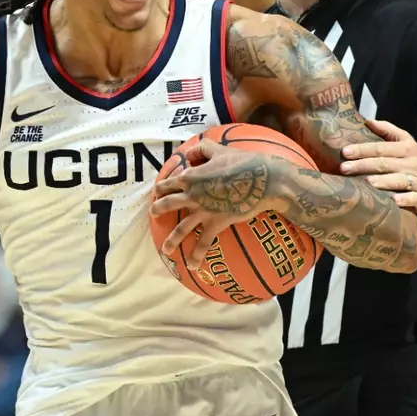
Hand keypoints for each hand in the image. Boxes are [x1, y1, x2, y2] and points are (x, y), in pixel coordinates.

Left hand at [149, 140, 282, 271]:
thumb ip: (201, 149)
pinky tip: (193, 266)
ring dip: (171, 240)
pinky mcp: (216, 223)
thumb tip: (189, 154)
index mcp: (190, 176)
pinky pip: (204, 242)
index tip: (157, 192)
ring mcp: (203, 211)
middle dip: (157, 209)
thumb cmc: (244, 162)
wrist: (263, 180)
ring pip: (181, 228)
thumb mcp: (220, 149)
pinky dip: (197, 255)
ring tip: (166, 250)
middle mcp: (191, 195)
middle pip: (167, 204)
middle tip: (153, 213)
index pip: (169, 183)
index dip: (161, 187)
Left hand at [338, 119, 416, 215]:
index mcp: (406, 148)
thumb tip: (367, 121)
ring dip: (383, 181)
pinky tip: (393, 201)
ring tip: (366, 182)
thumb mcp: (407, 143)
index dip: (363, 149)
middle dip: (364, 165)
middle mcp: (413, 163)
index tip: (345, 151)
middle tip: (344, 168)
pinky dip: (404, 200)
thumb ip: (388, 131)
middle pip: (386, 163)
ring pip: (399, 180)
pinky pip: (413, 199)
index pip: (381, 148)